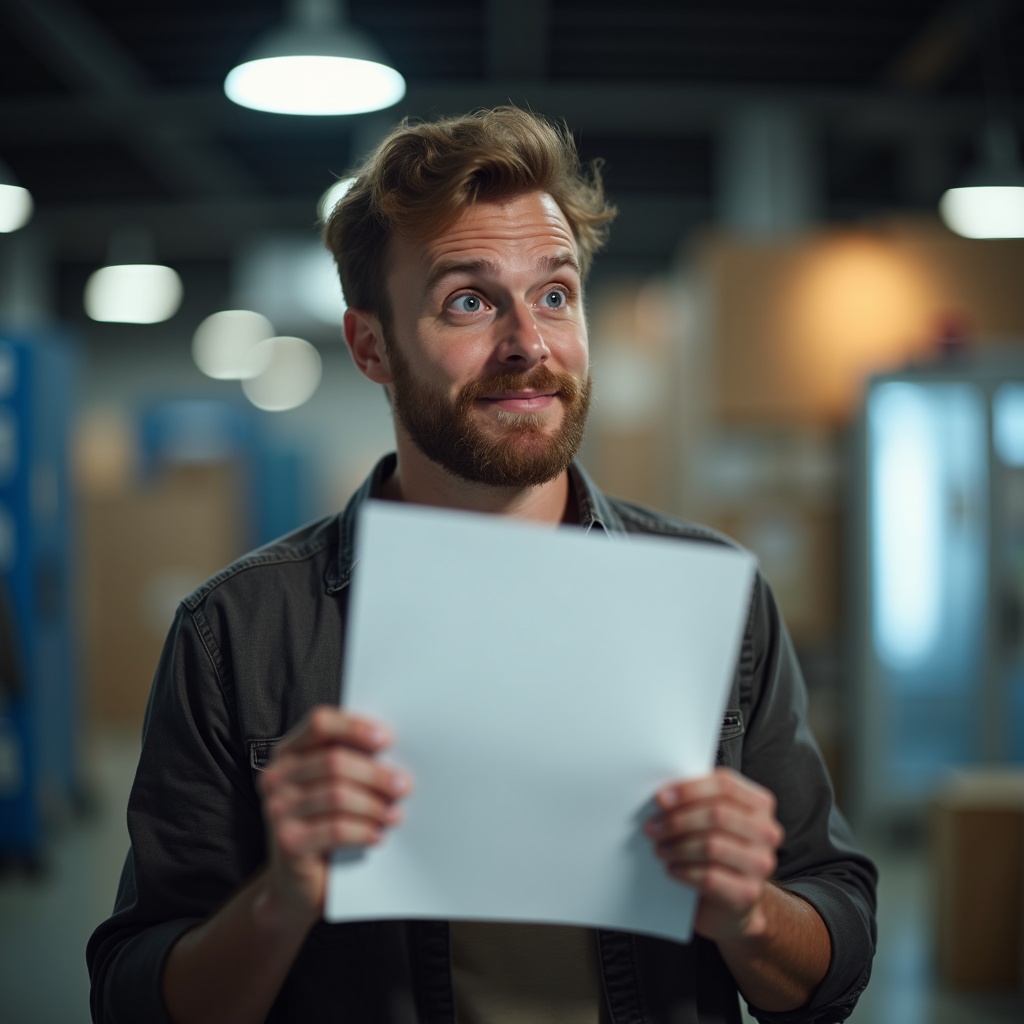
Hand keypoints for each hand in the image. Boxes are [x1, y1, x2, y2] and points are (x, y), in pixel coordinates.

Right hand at [258, 706, 411, 925]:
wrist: (299, 884)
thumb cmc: (324, 825)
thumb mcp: (333, 786)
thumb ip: (351, 762)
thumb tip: (394, 751)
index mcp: (289, 753)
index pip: (320, 724)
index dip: (354, 727)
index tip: (387, 739)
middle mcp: (276, 777)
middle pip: (333, 761)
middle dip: (375, 773)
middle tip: (404, 785)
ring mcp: (278, 810)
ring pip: (337, 795)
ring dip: (374, 804)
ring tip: (395, 814)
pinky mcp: (287, 842)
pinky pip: (335, 829)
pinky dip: (363, 831)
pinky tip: (378, 835)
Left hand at [645, 768, 783, 942]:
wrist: (727, 904)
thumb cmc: (716, 853)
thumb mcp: (711, 821)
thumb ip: (698, 801)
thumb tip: (664, 795)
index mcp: (759, 805)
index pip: (726, 784)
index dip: (690, 789)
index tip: (661, 797)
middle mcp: (766, 832)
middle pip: (718, 815)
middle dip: (679, 820)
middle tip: (653, 827)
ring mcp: (760, 864)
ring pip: (712, 846)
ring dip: (678, 847)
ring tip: (660, 849)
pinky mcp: (748, 893)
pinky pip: (710, 877)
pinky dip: (685, 871)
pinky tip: (672, 869)